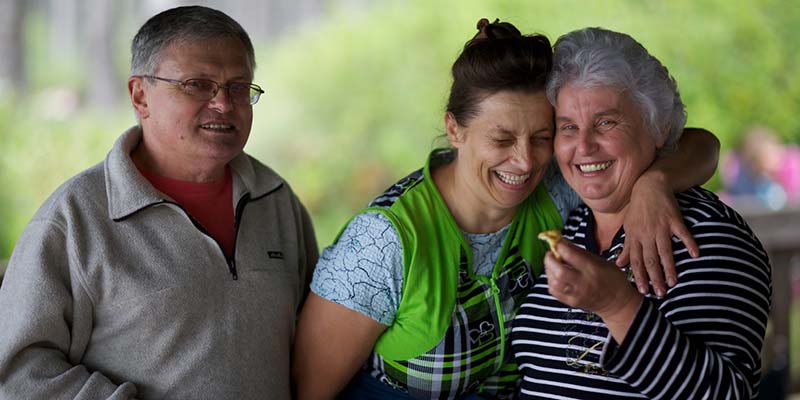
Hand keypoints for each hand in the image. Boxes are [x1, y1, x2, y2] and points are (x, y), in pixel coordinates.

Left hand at [545, 240, 642, 341]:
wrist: (617, 303)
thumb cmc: (611, 279)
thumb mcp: (601, 261)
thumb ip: (580, 252)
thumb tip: (563, 242)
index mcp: (592, 269)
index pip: (571, 256)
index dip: (560, 246)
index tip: (557, 242)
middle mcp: (583, 283)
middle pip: (559, 271)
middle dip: (550, 259)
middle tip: (551, 254)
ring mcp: (576, 294)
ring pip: (554, 282)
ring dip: (549, 270)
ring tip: (553, 264)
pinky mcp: (571, 302)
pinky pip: (553, 291)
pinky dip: (551, 281)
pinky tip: (555, 276)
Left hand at [620, 173, 699, 296]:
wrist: (649, 186)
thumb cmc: (638, 209)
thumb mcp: (629, 228)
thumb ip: (627, 247)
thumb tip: (618, 264)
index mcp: (635, 237)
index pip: (636, 261)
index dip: (639, 276)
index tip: (643, 291)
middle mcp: (647, 234)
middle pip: (650, 260)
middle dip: (654, 278)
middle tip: (660, 293)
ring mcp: (661, 227)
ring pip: (664, 251)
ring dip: (669, 267)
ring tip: (674, 282)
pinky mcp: (674, 219)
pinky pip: (682, 233)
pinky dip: (689, 243)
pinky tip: (695, 255)